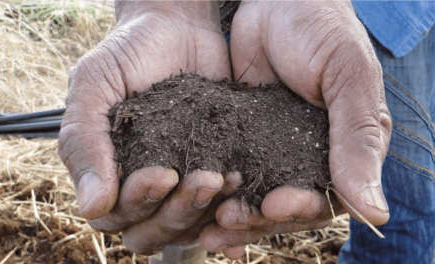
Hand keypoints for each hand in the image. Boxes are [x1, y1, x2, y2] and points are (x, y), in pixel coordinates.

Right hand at [57, 0, 229, 251]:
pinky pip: (220, 205)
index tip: (162, 172)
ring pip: (187, 224)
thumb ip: (84, 142)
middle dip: (176, 212)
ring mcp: (180, 181)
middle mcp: (143, 186)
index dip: (138, 203)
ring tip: (226, 179)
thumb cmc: (129, 54)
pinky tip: (243, 193)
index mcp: (108, 173)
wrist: (178, 28)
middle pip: (154, 231)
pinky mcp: (213, 168)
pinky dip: (230, 209)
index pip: (116, 216)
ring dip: (206, 210)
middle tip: (203, 179)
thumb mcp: (94, 86)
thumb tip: (91, 207)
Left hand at [201, 0, 391, 256]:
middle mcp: (306, 157)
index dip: (300, 209)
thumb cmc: (321, 29)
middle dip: (257, 217)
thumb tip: (374, 211)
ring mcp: (270, 149)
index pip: (324, 198)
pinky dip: (213, 189)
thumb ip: (358, 139)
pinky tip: (193, 200)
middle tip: (228, 219)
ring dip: (231, 211)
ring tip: (206, 224)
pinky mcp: (238, 137)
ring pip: (251, 194)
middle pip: (283, 207)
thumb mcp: (346, 77)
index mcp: (342, 150)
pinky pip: (226, 169)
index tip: (275, 205)